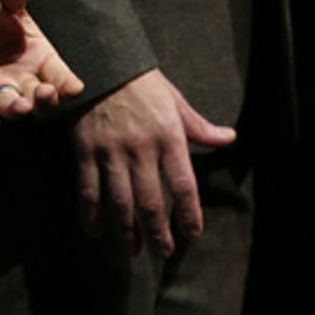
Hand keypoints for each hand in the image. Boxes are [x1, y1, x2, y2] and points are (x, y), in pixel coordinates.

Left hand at [0, 0, 81, 130]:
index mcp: (34, 51)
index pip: (57, 73)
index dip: (67, 83)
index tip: (74, 89)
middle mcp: (18, 73)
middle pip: (40, 96)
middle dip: (46, 100)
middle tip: (46, 94)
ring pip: (12, 106)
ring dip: (18, 109)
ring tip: (22, 106)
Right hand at [73, 68, 235, 260]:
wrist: (100, 60)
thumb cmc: (141, 82)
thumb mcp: (175, 101)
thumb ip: (200, 127)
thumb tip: (229, 138)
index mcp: (168, 135)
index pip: (183, 184)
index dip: (188, 213)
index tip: (192, 234)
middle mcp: (140, 147)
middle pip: (150, 201)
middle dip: (157, 233)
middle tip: (162, 254)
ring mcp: (110, 151)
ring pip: (119, 201)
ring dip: (126, 232)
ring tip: (132, 251)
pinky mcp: (84, 150)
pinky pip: (87, 190)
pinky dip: (90, 215)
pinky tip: (94, 232)